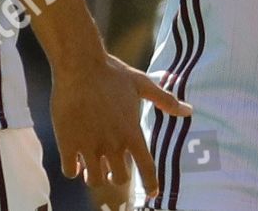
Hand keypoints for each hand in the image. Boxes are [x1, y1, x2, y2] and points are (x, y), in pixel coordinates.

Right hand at [50, 54, 191, 195]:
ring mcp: (89, 145)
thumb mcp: (142, 84)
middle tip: (111, 167)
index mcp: (132, 132)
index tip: (152, 193)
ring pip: (94, 179)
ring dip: (95, 175)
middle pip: (119, 178)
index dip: (151, 184)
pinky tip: (75, 159)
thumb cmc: (112, 73)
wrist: (80, 65)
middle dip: (116, 175)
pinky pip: (70, 171)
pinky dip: (74, 169)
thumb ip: (165, 101)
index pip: (146, 167)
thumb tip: (189, 111)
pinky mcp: (68, 143)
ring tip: (92, 166)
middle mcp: (112, 143)